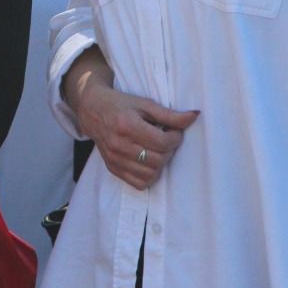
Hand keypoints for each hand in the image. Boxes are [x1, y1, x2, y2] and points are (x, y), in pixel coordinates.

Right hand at [74, 81, 197, 189]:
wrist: (93, 111)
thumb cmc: (121, 104)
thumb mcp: (145, 104)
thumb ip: (170, 114)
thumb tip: (194, 117)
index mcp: (127, 125)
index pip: (162, 142)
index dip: (176, 137)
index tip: (175, 130)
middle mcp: (119, 144)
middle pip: (158, 159)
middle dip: (169, 150)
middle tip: (167, 139)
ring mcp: (114, 159)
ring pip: (150, 174)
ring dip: (161, 163)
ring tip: (158, 149)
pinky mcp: (112, 168)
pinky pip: (138, 183)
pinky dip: (149, 175)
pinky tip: (149, 161)